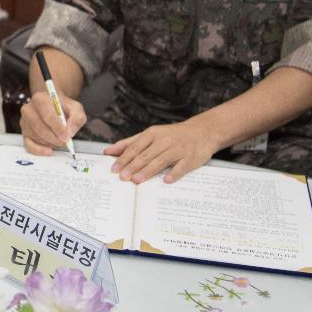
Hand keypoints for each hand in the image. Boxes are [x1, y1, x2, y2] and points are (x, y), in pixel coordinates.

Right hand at [20, 90, 85, 155]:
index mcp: (40, 99)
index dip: (57, 127)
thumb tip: (70, 131)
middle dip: (54, 137)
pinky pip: (29, 145)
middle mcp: (29, 109)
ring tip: (60, 140)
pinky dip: (39, 150)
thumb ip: (77, 118)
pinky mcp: (25, 133)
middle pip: (38, 127)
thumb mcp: (75, 109)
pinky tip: (49, 150)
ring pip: (36, 137)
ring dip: (50, 142)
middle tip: (65, 141)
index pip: (46, 114)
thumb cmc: (63, 108)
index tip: (66, 136)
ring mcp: (25, 122)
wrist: (56, 108)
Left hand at [103, 120, 218, 183]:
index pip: (135, 147)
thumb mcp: (150, 134)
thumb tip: (109, 151)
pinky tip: (166, 180)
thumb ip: (130, 142)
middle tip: (123, 177)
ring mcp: (177, 149)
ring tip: (137, 180)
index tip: (114, 169)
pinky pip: (181, 167)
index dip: (124, 158)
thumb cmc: (172, 135)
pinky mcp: (190, 158)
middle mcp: (164, 141)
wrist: (202, 131)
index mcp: (152, 134)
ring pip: (160, 161)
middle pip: (145, 155)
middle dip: (133, 166)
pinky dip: (174, 173)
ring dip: (148, 171)